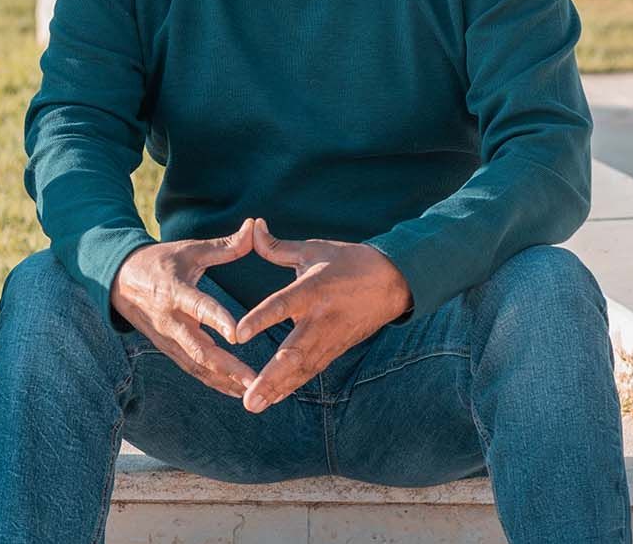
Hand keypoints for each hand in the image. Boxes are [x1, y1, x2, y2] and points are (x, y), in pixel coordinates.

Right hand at [109, 219, 257, 397]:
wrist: (119, 280)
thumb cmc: (160, 261)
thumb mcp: (189, 250)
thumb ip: (224, 246)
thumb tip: (253, 227)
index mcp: (175, 291)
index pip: (198, 308)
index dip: (217, 321)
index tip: (238, 335)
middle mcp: (170, 320)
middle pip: (198, 348)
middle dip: (227, 366)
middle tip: (254, 379)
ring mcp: (167, 339)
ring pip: (196, 365)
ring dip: (223, 380)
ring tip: (251, 390)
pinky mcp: (167, 349)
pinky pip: (191, 369)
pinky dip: (213, 381)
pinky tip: (235, 390)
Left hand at [235, 219, 411, 414]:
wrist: (393, 281)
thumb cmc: (348, 262)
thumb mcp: (314, 250)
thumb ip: (277, 246)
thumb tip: (251, 226)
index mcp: (313, 290)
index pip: (282, 306)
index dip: (261, 319)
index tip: (238, 334)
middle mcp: (321, 319)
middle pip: (293, 352)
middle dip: (270, 377)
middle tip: (248, 398)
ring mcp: (330, 338)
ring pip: (302, 368)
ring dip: (278, 388)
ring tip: (253, 405)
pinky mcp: (336, 348)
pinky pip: (311, 370)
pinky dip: (292, 385)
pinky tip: (273, 399)